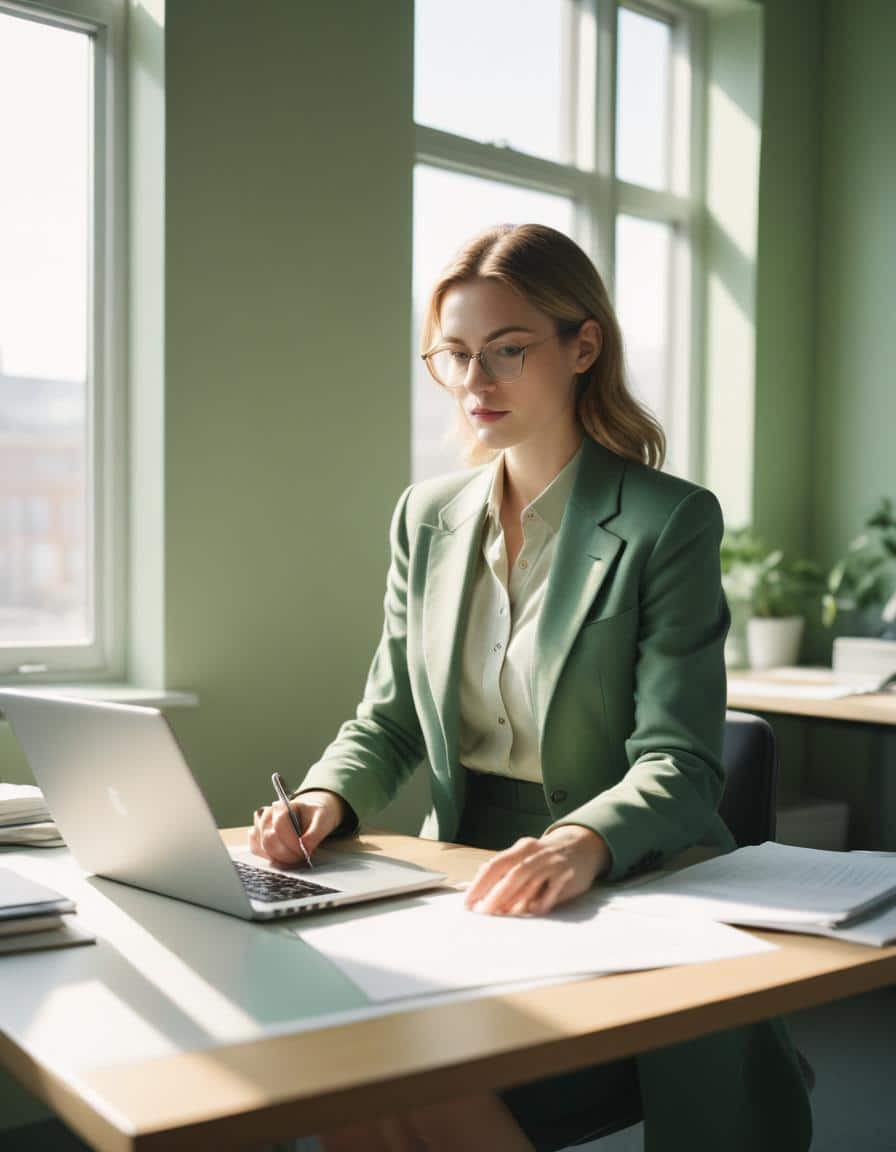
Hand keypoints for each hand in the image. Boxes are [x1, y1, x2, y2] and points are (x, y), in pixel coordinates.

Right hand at [248, 789, 347, 865]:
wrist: (309, 816)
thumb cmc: (315, 816)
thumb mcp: (322, 820)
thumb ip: (315, 834)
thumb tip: (305, 848)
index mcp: (282, 806)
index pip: (280, 824)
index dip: (292, 841)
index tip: (305, 852)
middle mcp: (267, 814)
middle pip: (269, 838)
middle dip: (286, 853)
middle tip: (301, 857)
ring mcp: (259, 826)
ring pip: (263, 847)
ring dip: (279, 857)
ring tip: (294, 857)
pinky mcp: (257, 837)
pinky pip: (257, 850)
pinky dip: (270, 857)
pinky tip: (283, 857)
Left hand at [462, 825, 610, 916]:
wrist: (582, 845)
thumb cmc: (544, 857)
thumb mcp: (525, 855)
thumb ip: (505, 869)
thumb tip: (478, 888)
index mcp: (522, 848)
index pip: (496, 864)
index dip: (480, 884)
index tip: (468, 902)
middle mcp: (537, 854)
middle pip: (514, 874)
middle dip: (496, 895)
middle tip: (483, 912)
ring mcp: (554, 864)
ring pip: (532, 883)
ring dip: (516, 900)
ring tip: (502, 915)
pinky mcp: (569, 876)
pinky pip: (553, 892)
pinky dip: (541, 902)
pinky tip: (531, 912)